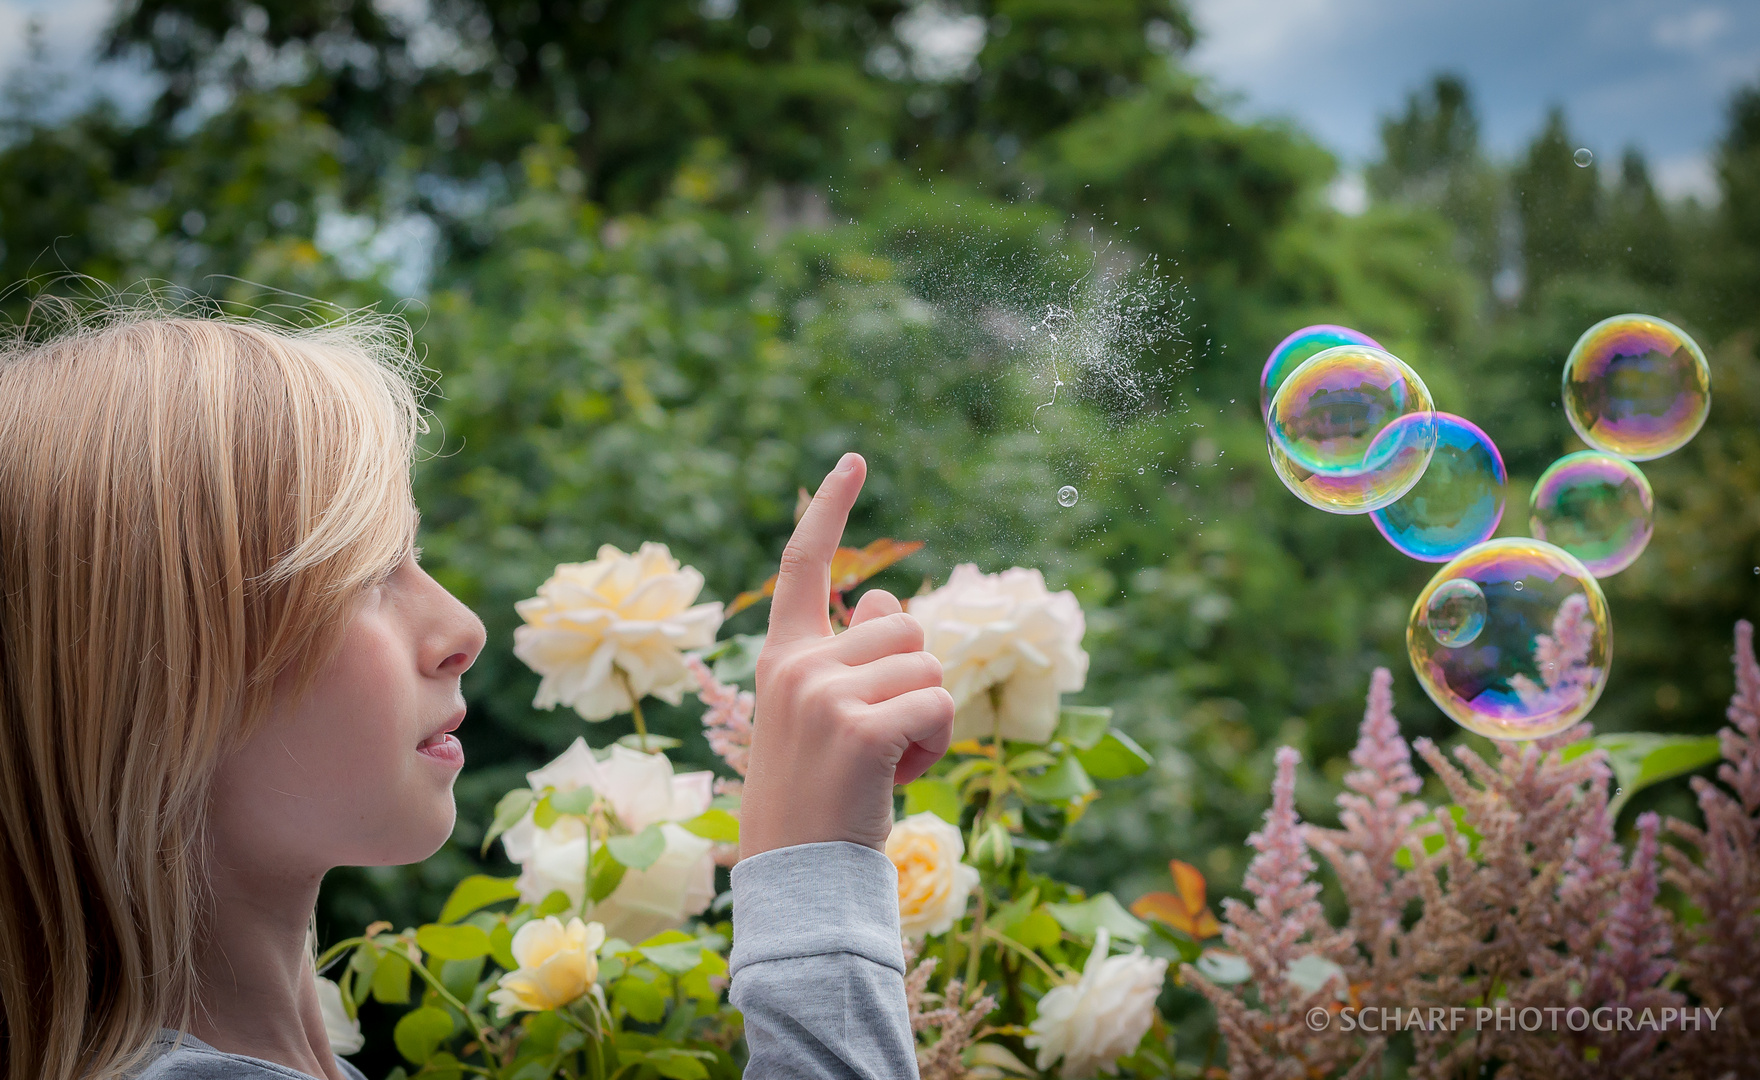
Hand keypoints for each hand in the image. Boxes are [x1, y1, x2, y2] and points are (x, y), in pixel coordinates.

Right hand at [738, 453, 954, 858]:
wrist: (799, 873)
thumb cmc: (819, 795)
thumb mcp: (822, 715)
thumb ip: (853, 655)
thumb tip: (890, 599)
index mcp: (783, 657)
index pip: (805, 565)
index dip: (831, 509)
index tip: (853, 460)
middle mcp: (798, 665)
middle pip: (904, 624)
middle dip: (914, 679)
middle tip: (880, 740)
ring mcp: (825, 694)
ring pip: (929, 665)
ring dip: (930, 716)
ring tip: (886, 762)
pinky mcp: (860, 728)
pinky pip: (938, 704)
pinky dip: (936, 743)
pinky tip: (899, 776)